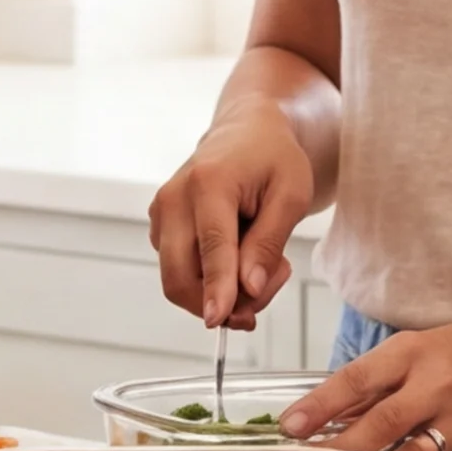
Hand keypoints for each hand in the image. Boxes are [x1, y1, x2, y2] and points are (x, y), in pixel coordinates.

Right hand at [148, 106, 321, 329]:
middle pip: (180, 275)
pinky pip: (179, 271)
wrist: (245, 131)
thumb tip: (248, 287)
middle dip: (222, 301)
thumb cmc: (273, 157)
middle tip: (265, 290)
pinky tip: (238, 256)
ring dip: (220, 291)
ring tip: (259, 261)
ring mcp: (161, 213)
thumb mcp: (291, 194)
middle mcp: (174, 198)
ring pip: (179, 281)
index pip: (211, 248)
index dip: (216, 288)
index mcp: (209, 183)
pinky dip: (209, 280)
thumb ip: (268, 242)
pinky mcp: (159, 227)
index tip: (219, 319)